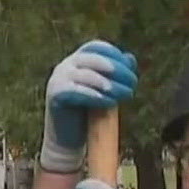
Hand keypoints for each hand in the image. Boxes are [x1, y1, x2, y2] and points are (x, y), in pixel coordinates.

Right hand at [40, 40, 137, 174]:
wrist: (68, 141)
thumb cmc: (88, 115)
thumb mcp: (105, 92)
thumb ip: (116, 75)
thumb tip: (130, 58)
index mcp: (77, 61)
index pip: (95, 47)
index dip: (114, 54)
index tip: (131, 68)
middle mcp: (65, 66)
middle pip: (92, 58)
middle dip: (116, 68)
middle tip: (133, 82)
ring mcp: (58, 79)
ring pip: (86, 75)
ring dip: (109, 83)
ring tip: (126, 93)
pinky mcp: (54, 95)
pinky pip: (75, 91)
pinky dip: (94, 95)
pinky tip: (109, 101)